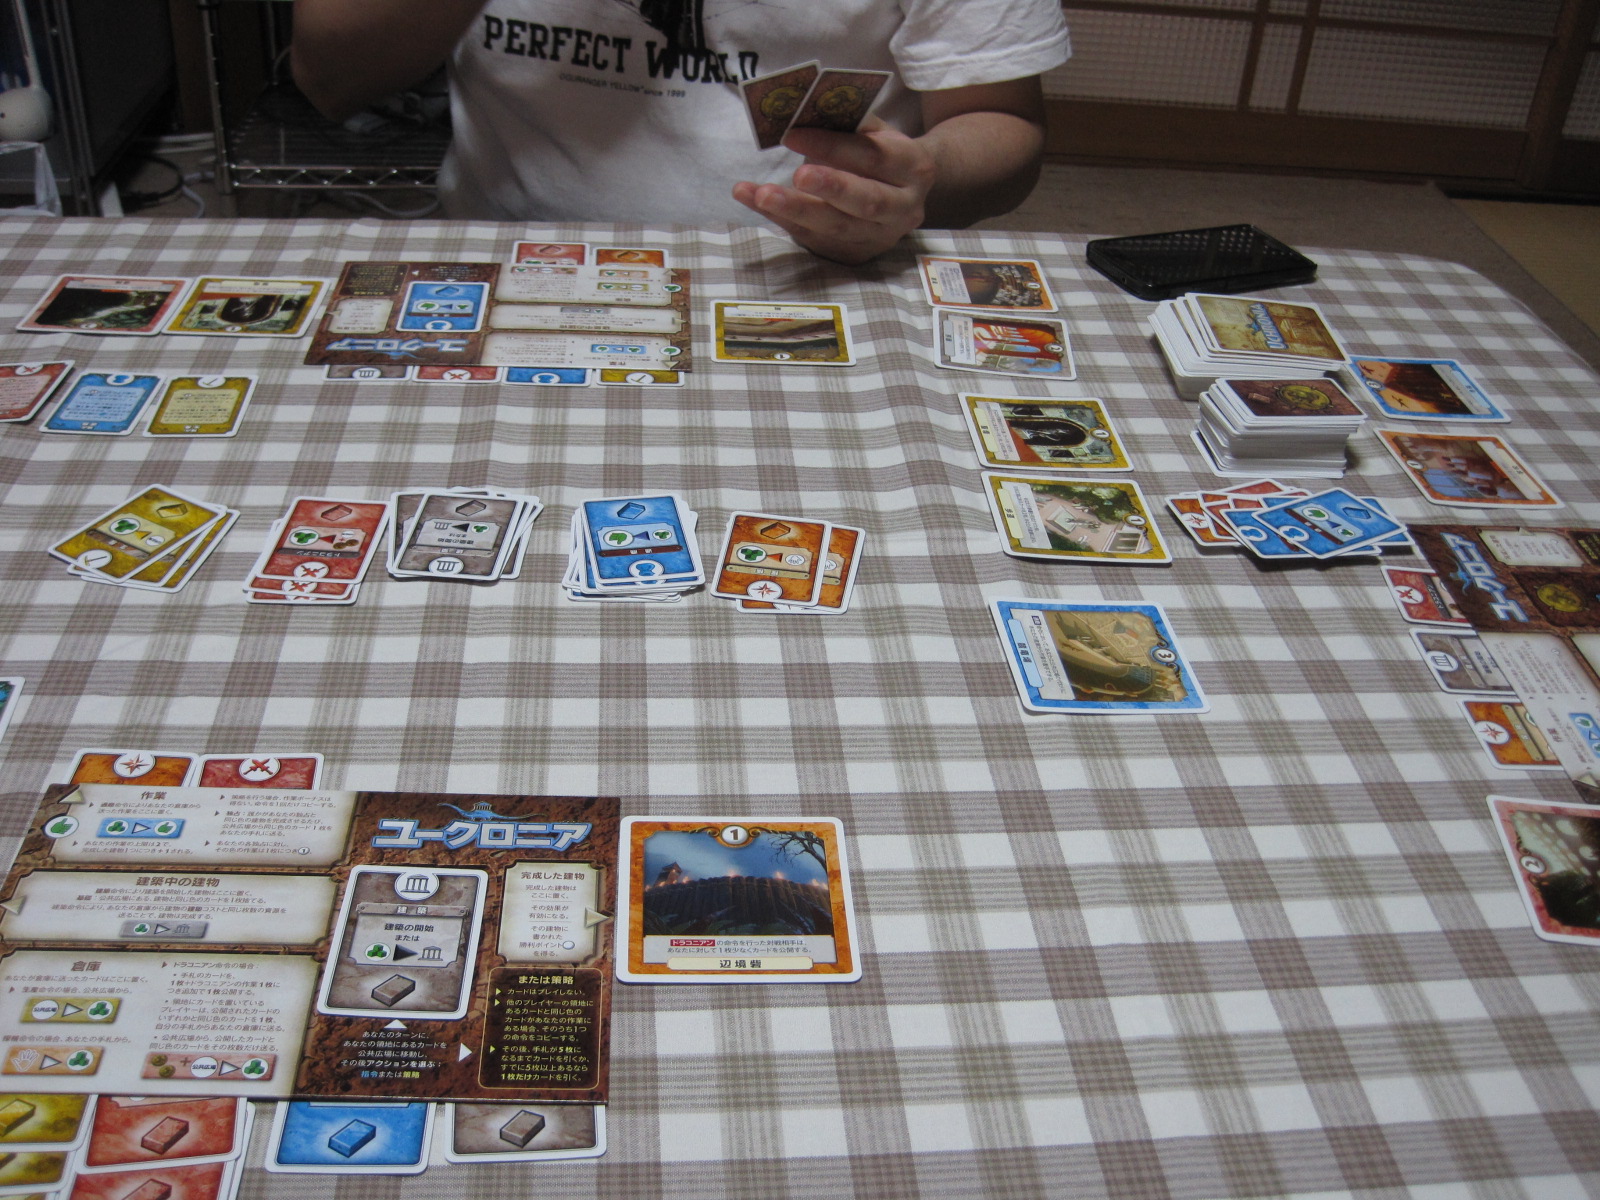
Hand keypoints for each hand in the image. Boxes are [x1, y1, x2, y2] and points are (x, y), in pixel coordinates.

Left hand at [732, 118, 936, 264]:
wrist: (905, 193)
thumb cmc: (882, 154)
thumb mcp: (875, 132)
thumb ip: (847, 125)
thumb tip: (800, 113)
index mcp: (914, 168)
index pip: (873, 157)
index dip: (833, 146)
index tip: (793, 134)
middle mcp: (904, 209)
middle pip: (865, 201)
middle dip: (828, 188)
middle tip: (795, 175)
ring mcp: (880, 237)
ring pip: (837, 228)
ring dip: (796, 211)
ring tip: (760, 195)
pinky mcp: (856, 254)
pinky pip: (815, 239)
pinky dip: (783, 221)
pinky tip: (756, 203)